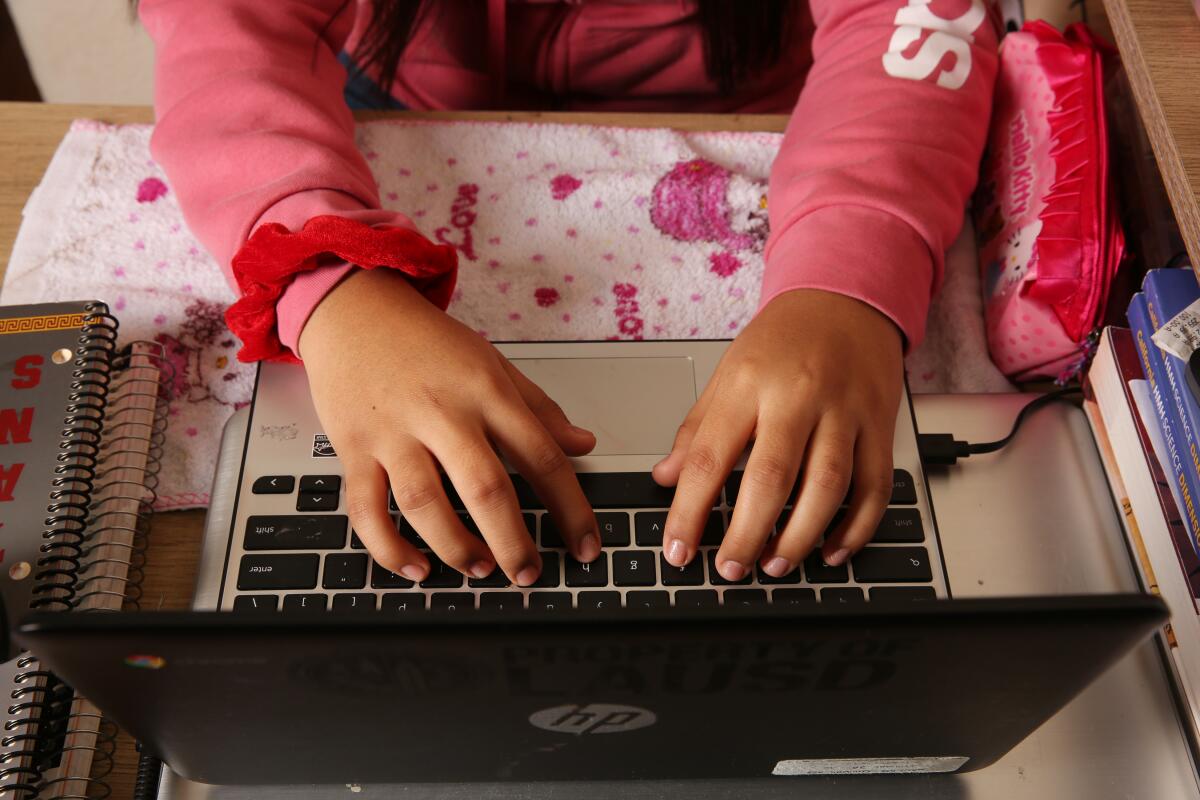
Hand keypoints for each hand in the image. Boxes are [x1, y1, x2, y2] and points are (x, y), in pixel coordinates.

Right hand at [299, 269, 599, 584]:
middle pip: (486, 487)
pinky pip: (366, 509)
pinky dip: (389, 547)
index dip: (572, 509)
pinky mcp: (354, 448)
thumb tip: (583, 444)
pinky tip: (416, 568)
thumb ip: (539, 409)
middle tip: (528, 574)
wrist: (354, 309)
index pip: (542, 456)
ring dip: (454, 547)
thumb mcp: (493, 364)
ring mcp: (394, 433)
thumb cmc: (426, 341)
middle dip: (513, 542)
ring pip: (424, 503)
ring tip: (479, 569)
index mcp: (486, 393)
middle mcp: (442, 413)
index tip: (586, 546)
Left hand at [653, 289, 903, 580]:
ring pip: (828, 486)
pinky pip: (875, 486)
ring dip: (801, 537)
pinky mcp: (880, 425)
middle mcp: (798, 396)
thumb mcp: (728, 372)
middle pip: (771, 477)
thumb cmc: (783, 339)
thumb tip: (667, 478)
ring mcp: (845, 411)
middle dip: (747, 534)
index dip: (690, 511)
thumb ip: (698, 429)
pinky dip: (856, 527)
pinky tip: (833, 551)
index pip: (711, 457)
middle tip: (730, 570)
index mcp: (749, 383)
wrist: (846, 298)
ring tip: (775, 565)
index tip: (678, 550)